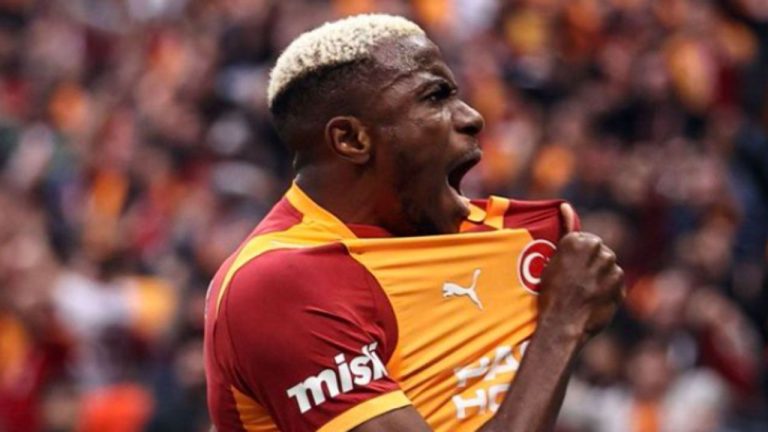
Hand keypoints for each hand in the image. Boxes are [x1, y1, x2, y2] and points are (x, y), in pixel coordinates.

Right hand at [537, 205, 624, 343]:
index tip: (569, 268)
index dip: (576, 256)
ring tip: (583, 292)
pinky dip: (607, 289)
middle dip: (591, 263)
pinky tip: (593, 299)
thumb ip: (566, 231)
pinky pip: (615, 283)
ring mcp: (613, 269)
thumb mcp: (552, 259)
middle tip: (576, 280)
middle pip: (598, 252)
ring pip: (608, 267)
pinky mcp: (621, 286)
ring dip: (599, 276)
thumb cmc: (552, 291)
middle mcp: (600, 251)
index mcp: (580, 242)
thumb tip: (566, 206)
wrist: (563, 323)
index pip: (583, 241)